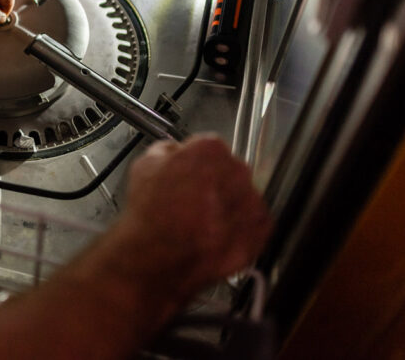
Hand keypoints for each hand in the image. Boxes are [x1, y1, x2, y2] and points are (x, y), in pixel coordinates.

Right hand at [118, 135, 271, 297]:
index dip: (197, 164)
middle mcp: (236, 171)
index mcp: (210, 149)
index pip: (210, 148)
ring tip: (204, 223)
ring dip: (230, 207)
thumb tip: (177, 153)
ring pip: (244, 198)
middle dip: (217, 184)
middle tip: (194, 201)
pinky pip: (256, 225)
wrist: (157, 256)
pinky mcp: (259, 231)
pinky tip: (218, 236)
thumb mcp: (145, 165)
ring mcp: (250, 202)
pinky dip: (242, 230)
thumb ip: (169, 151)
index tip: (189, 174)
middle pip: (231, 172)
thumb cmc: (150, 213)